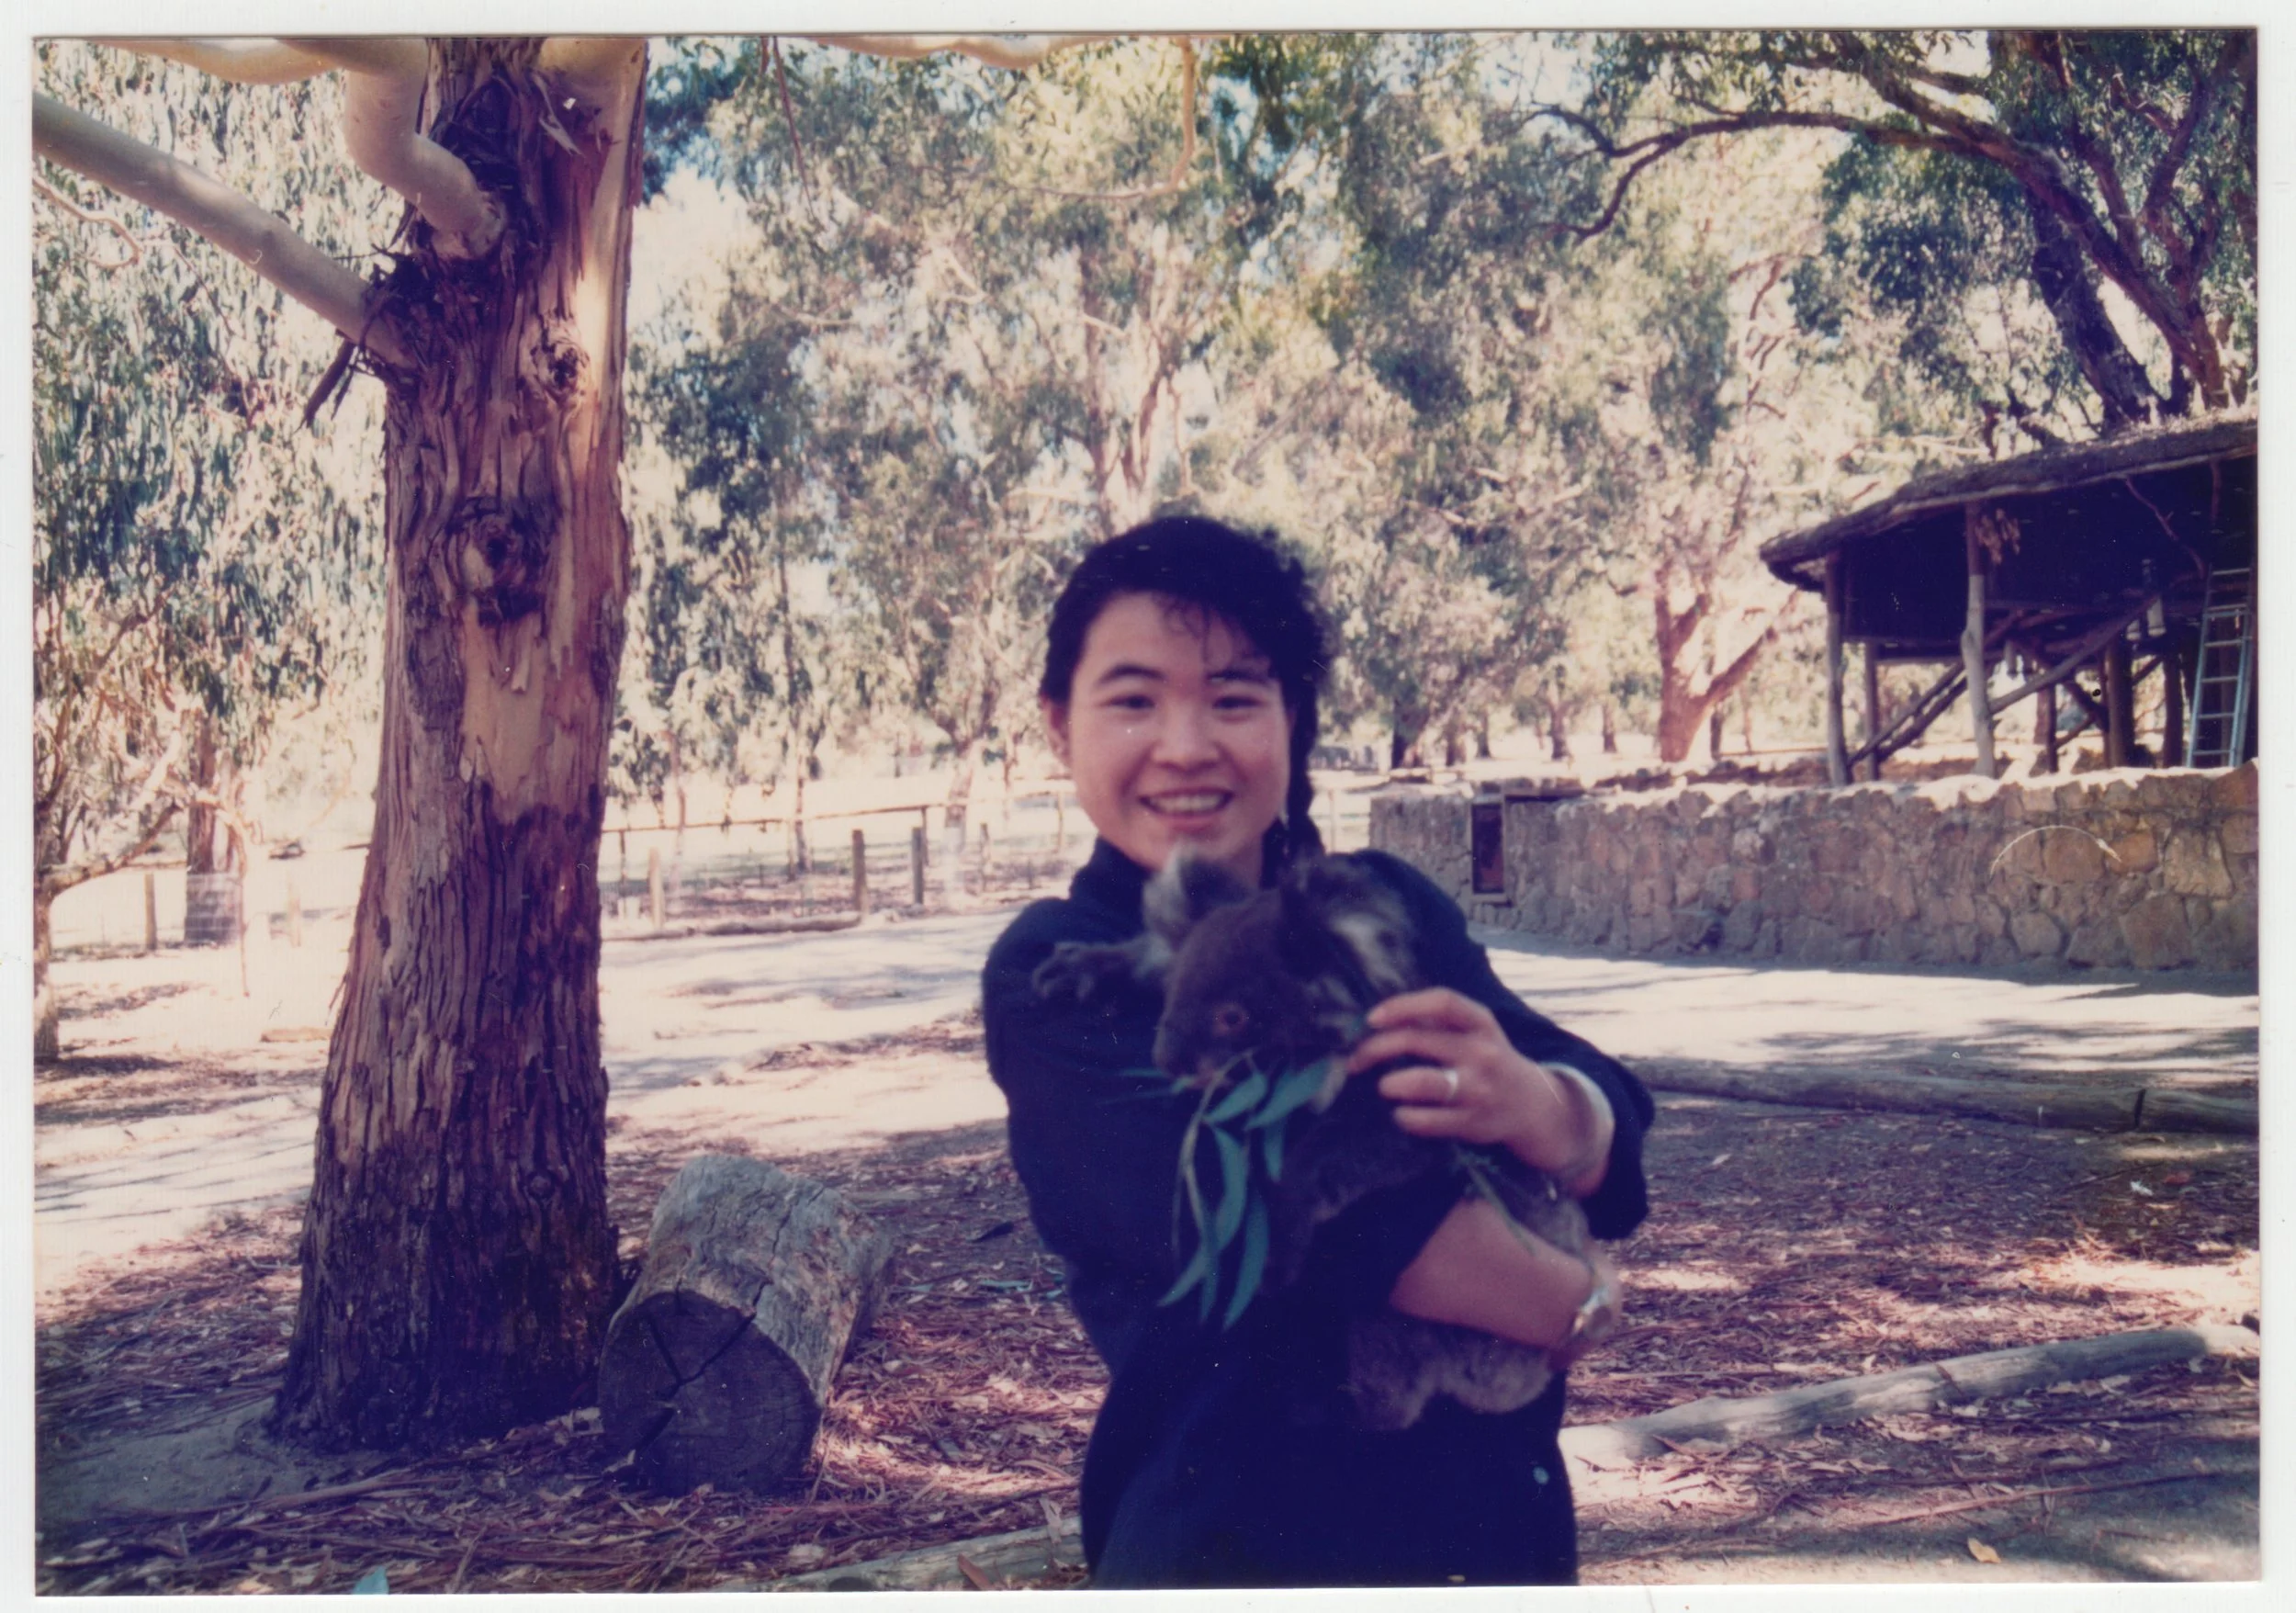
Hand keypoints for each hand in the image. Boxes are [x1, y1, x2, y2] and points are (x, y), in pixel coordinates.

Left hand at [1344, 988, 1610, 1189]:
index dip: (1402, 1005)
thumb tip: (1373, 1023)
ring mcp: (1478, 1089)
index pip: (1441, 1002)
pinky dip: (1405, 1117)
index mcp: (1481, 1023)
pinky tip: (1401, 1114)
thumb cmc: (1486, 1059)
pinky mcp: (1473, 1123)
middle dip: (1375, 1049)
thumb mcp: (1475, 1032)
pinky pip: (1427, 1121)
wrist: (1531, 1105)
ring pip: (1424, 1082)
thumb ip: (1435, 1024)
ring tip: (1384, 1086)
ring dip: (1392, 1083)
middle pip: (1417, 1041)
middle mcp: (1482, 1052)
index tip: (1372, 1018)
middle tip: (1356, 1060)